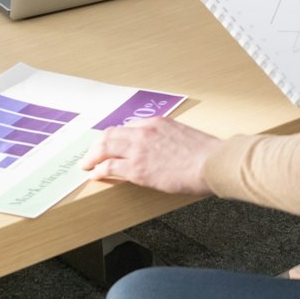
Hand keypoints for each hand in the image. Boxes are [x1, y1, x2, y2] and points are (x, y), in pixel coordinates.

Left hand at [80, 117, 222, 193]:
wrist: (212, 163)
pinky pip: (109, 167)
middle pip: (110, 134)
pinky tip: (95, 175)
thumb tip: (164, 149)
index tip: (112, 144)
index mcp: (158, 122)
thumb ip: (169, 138)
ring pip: (104, 148)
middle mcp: (144, 132)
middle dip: (97, 144)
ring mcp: (139, 149)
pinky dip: (98, 171)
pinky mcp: (137, 169)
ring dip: (92, 156)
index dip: (117, 137)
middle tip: (91, 153)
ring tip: (87, 164)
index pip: (129, 126)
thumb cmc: (206, 154)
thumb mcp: (184, 135)